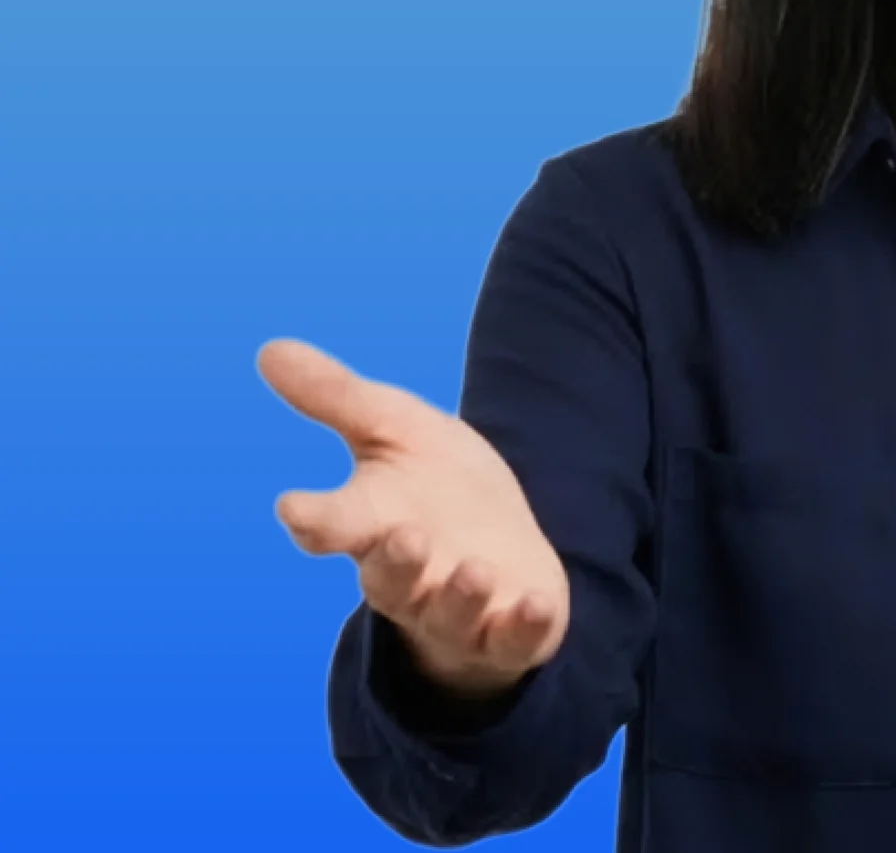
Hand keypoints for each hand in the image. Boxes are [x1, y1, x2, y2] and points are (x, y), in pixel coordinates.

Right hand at [258, 337, 570, 700]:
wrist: (502, 540)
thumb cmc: (434, 487)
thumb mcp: (395, 429)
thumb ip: (337, 397)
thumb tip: (269, 348)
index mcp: (372, 525)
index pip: (333, 526)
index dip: (314, 519)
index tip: (295, 507)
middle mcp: (410, 575)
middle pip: (391, 579)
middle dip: (396, 562)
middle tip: (404, 537)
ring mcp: (460, 608)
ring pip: (449, 612)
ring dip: (460, 595)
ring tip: (474, 571)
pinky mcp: (511, 629)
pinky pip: (515, 636)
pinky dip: (525, 624)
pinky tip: (536, 605)